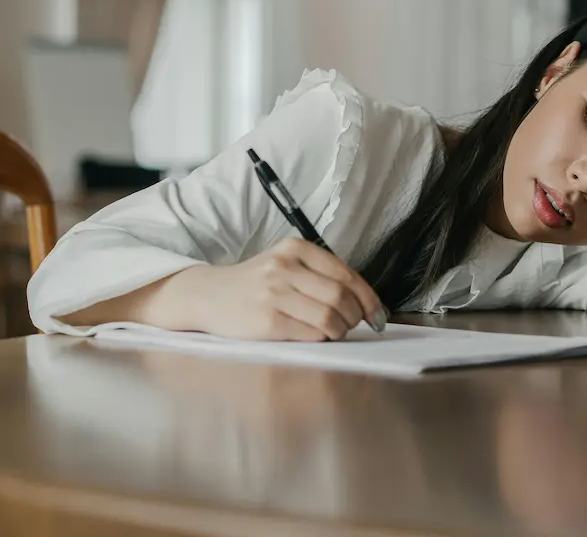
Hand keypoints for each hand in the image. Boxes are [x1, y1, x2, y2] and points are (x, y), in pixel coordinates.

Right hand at [159, 238, 386, 340]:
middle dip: (356, 315)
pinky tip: (316, 335)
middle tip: (354, 324)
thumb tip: (366, 302)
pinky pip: (311, 333)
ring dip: (341, 329)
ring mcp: (274, 294)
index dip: (368, 297)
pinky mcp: (267, 321)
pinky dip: (322, 337)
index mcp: (295, 249)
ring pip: (329, 317)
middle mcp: (285, 267)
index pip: (346, 274)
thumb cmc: (256, 282)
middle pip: (341, 296)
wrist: (208, 295)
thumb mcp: (286, 263)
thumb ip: (320, 274)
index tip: (378, 313)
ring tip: (335, 330)